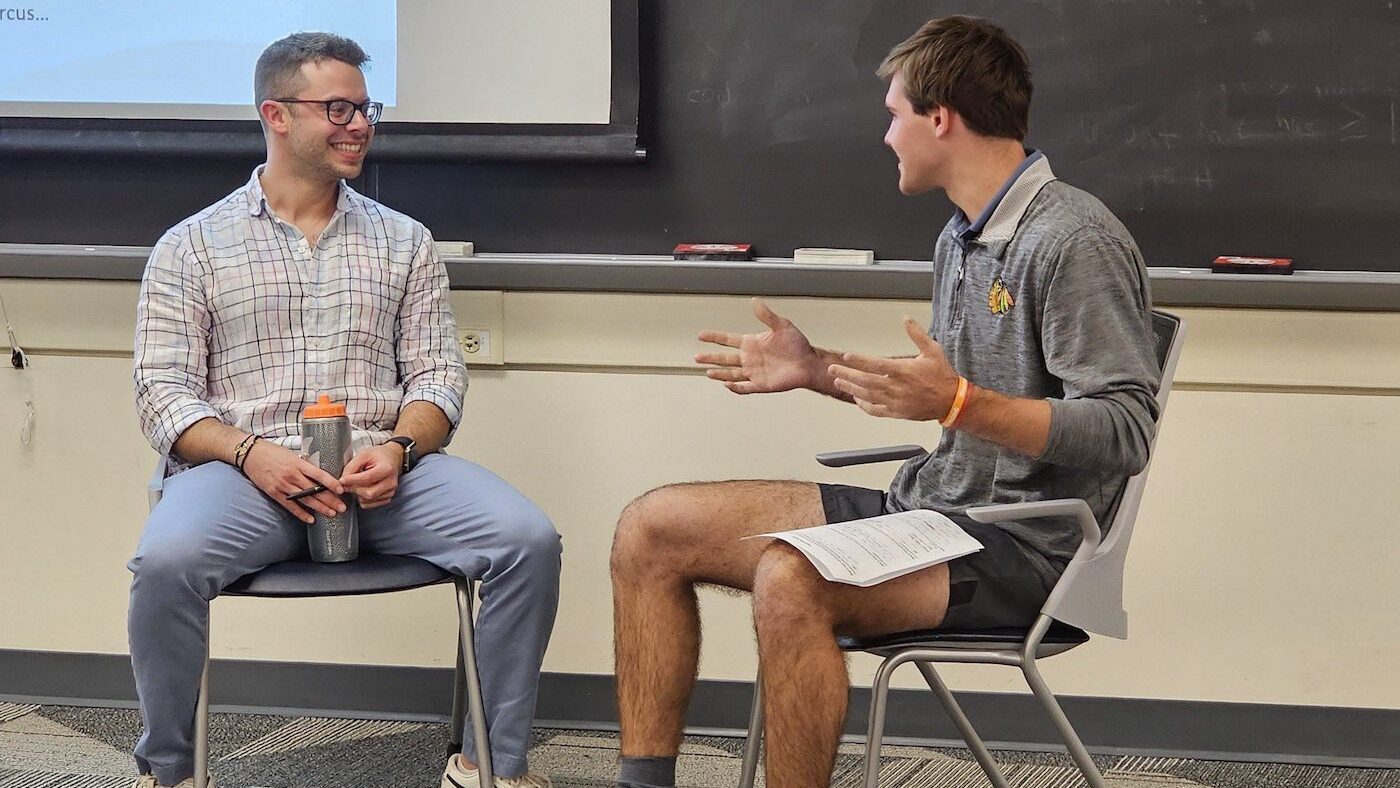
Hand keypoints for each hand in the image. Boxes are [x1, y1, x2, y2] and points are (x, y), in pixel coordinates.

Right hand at [241, 440, 346, 523]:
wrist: (250, 454)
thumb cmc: (272, 452)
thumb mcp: (292, 454)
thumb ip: (304, 465)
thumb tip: (318, 474)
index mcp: (298, 463)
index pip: (319, 474)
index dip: (331, 483)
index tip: (341, 490)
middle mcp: (292, 475)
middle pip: (315, 490)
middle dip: (330, 499)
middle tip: (342, 507)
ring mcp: (283, 485)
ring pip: (305, 499)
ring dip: (320, 508)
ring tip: (332, 513)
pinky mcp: (274, 493)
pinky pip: (290, 506)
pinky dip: (301, 513)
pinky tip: (311, 519)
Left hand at [339, 443, 402, 509]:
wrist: (391, 458)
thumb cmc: (378, 456)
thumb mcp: (363, 454)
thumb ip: (352, 467)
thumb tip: (343, 481)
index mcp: (386, 469)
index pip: (367, 479)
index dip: (352, 481)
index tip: (342, 480)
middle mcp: (391, 482)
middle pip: (368, 493)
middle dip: (354, 489)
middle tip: (346, 484)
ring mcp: (390, 491)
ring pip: (368, 500)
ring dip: (357, 494)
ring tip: (356, 484)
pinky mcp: (387, 498)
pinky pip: (370, 504)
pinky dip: (362, 499)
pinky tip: (362, 489)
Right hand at [695, 298, 820, 393]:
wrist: (808, 363)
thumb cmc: (798, 345)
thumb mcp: (782, 325)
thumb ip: (766, 315)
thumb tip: (755, 301)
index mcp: (752, 343)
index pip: (728, 340)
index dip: (715, 337)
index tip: (702, 335)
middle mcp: (750, 358)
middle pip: (725, 358)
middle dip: (710, 357)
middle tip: (697, 357)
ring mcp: (754, 372)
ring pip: (731, 374)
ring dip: (719, 373)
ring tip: (707, 372)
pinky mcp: (761, 384)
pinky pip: (745, 387)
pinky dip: (735, 388)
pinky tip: (726, 385)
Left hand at [828, 317, 959, 419]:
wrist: (951, 401)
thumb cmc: (941, 375)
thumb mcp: (932, 350)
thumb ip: (917, 334)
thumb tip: (906, 319)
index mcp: (904, 371)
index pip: (877, 365)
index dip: (860, 361)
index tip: (846, 356)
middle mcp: (897, 387)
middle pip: (866, 381)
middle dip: (847, 374)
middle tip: (833, 369)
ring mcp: (896, 402)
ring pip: (867, 395)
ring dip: (851, 388)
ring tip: (838, 381)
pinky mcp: (897, 412)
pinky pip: (876, 410)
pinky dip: (863, 405)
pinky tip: (856, 398)